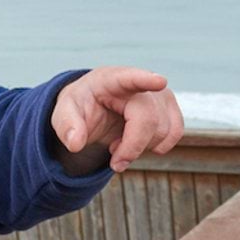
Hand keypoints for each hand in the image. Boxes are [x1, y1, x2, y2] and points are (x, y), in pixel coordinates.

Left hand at [50, 66, 184, 173]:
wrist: (95, 107)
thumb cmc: (81, 106)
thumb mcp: (64, 114)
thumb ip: (67, 127)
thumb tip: (75, 143)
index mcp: (111, 80)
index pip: (130, 77)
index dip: (145, 80)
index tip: (159, 81)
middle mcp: (140, 83)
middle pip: (149, 119)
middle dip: (132, 148)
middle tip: (114, 161)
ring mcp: (159, 94)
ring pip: (163, 130)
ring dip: (141, 147)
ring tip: (120, 143)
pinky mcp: (169, 107)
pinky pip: (174, 133)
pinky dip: (157, 146)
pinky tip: (138, 143)